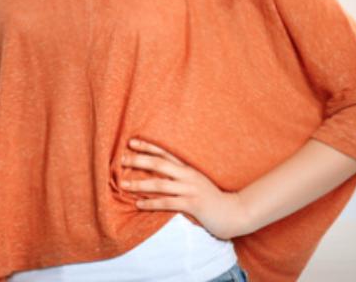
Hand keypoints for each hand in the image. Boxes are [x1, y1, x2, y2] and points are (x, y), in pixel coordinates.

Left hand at [120, 138, 252, 239]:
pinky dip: (151, 202)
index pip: (165, 153)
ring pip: (160, 184)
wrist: (234, 212)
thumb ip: (180, 177)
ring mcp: (190, 189)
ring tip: (123, 185)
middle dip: (138, 160)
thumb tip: (156, 175)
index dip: (148, 146)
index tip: (131, 142)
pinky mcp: (192, 204)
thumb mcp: (196, 183)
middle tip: (121, 159)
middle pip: (159, 164)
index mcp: (188, 168)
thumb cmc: (212, 198)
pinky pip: (167, 203)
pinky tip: (138, 203)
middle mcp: (188, 175)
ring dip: (139, 184)